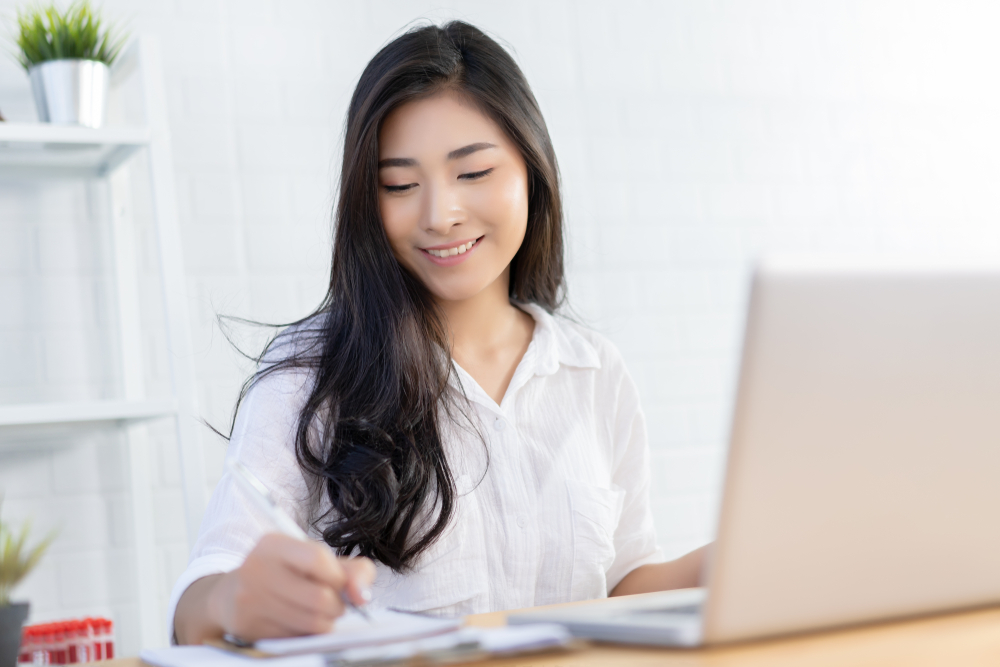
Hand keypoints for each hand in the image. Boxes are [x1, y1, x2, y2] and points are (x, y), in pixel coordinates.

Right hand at [207, 533, 375, 640]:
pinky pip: (295, 638)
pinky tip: (296, 622)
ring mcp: (249, 600)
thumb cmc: (285, 574)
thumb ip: (352, 571)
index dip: (338, 577)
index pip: (318, 559)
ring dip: (325, 622)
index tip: (339, 583)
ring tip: (318, 613)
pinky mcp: (248, 627)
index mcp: (273, 544)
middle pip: (320, 598)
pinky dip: (305, 634)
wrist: (232, 595)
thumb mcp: (316, 561)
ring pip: (311, 623)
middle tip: (333, 603)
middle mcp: (256, 568)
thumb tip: (363, 597)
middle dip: (337, 605)